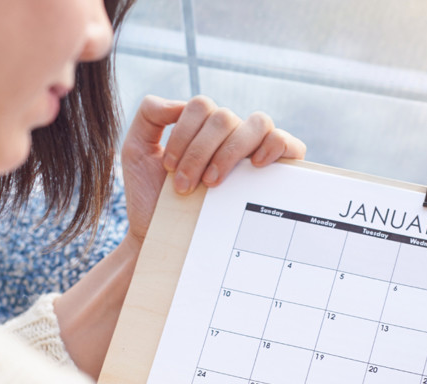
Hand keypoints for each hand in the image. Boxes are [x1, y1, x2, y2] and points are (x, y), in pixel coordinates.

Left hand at [119, 95, 305, 243]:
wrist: (165, 238)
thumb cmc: (152, 197)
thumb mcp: (137, 151)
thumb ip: (149, 115)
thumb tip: (180, 102)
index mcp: (204, 127)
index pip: (202, 106)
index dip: (184, 135)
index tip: (168, 168)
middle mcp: (233, 134)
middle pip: (225, 117)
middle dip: (199, 153)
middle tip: (184, 185)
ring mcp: (256, 151)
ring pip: (257, 123)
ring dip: (230, 152)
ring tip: (212, 183)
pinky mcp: (277, 172)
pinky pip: (289, 143)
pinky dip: (275, 145)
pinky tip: (257, 164)